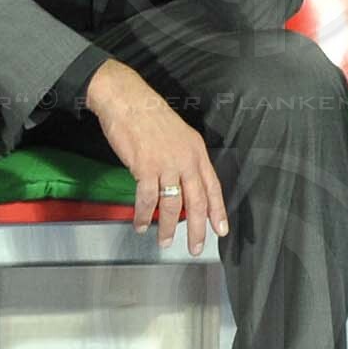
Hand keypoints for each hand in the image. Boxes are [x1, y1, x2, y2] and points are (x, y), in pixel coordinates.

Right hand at [85, 59, 227, 254]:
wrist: (127, 101)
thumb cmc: (148, 116)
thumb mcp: (178, 135)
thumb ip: (183, 159)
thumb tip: (181, 183)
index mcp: (197, 152)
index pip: (212, 187)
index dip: (217, 211)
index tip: (220, 230)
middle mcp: (186, 160)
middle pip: (196, 201)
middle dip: (197, 228)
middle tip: (195, 247)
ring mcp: (166, 164)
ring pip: (171, 204)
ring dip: (167, 227)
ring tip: (164, 242)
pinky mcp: (144, 167)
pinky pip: (146, 198)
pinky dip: (143, 215)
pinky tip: (140, 225)